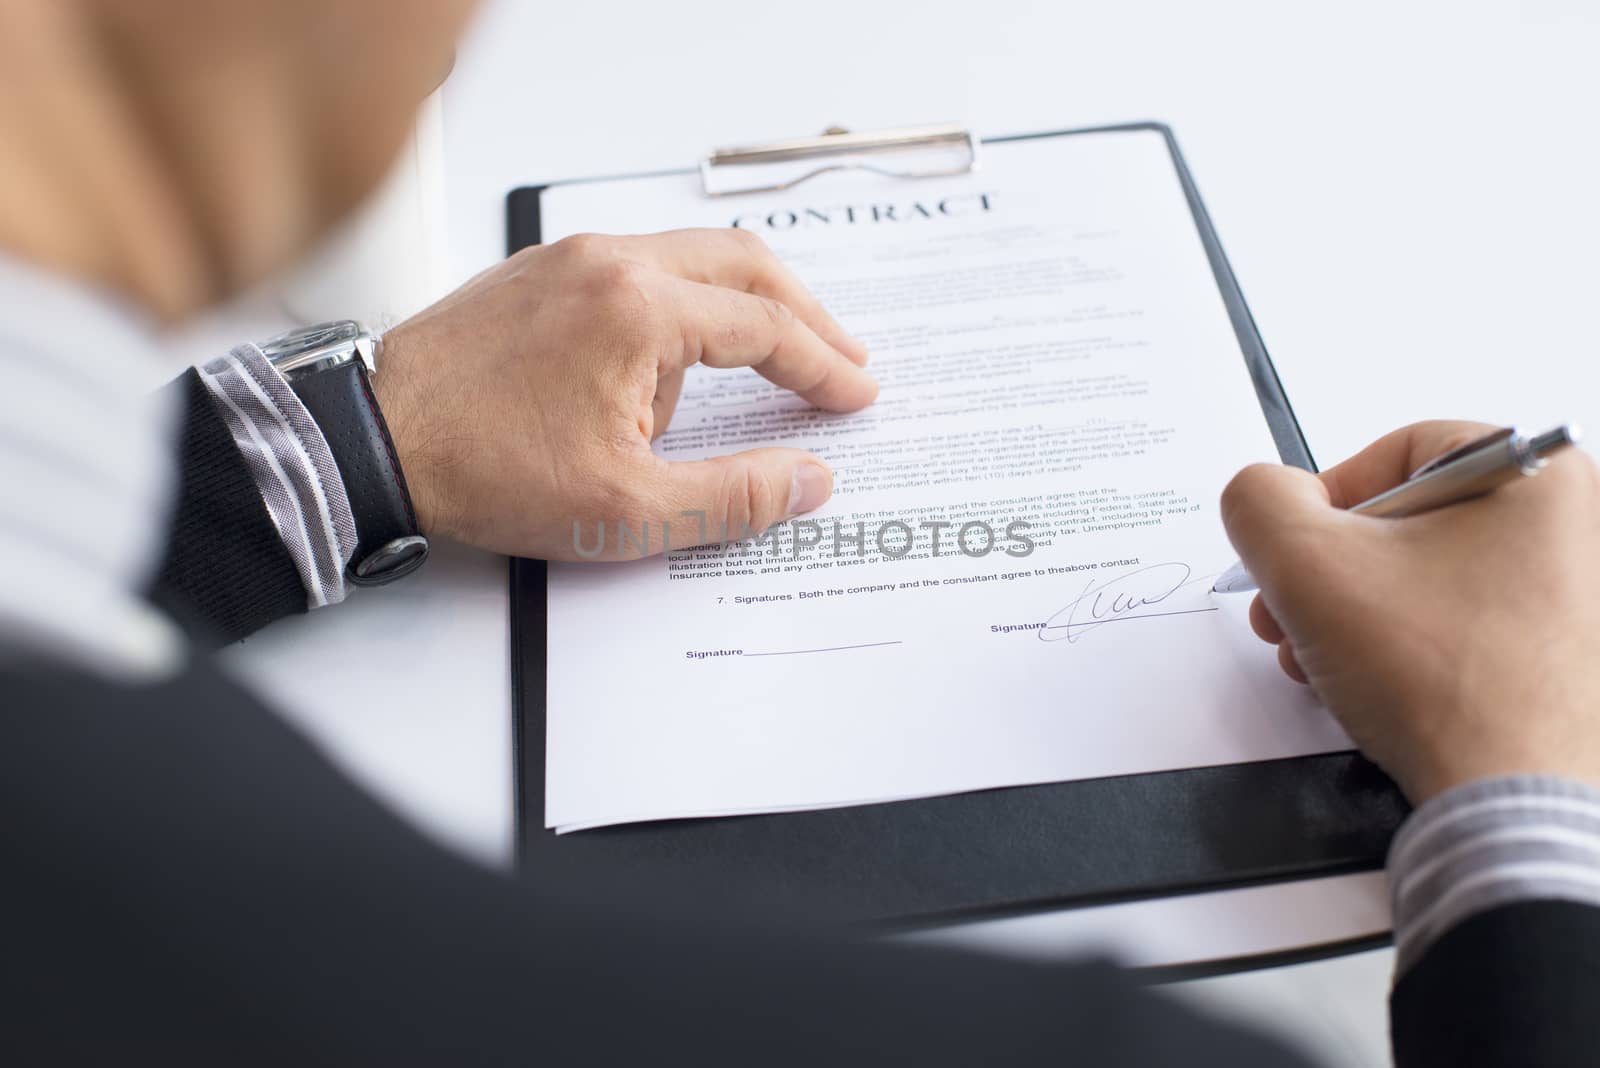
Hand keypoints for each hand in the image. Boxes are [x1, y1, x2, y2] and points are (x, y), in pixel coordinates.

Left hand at [374, 229, 876, 559]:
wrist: (370, 442)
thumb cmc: (483, 471)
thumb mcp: (626, 513)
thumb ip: (735, 497)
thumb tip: (811, 480)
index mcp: (640, 309)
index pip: (767, 327)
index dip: (825, 365)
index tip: (857, 394)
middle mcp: (609, 261)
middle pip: (742, 262)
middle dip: (802, 312)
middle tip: (840, 358)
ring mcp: (569, 257)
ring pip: (688, 260)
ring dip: (733, 313)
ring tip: (739, 388)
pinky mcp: (538, 272)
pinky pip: (634, 271)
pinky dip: (675, 309)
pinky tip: (660, 373)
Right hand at [1220, 421, 1599, 802]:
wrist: (1516, 800)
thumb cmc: (1448, 682)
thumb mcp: (1305, 564)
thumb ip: (1257, 504)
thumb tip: (1261, 497)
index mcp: (1537, 477)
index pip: (1397, 452)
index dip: (1324, 504)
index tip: (1297, 554)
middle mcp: (1577, 529)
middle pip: (1408, 524)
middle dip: (1328, 576)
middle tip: (1291, 615)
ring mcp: (1578, 599)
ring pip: (1428, 581)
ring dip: (1353, 618)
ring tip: (1322, 661)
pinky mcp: (1567, 658)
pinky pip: (1464, 629)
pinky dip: (1405, 652)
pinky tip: (1372, 688)